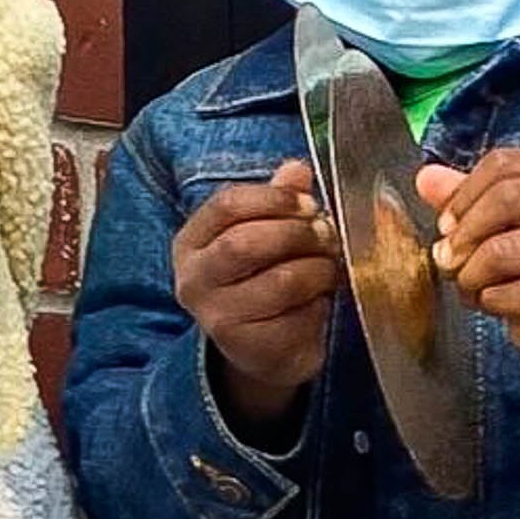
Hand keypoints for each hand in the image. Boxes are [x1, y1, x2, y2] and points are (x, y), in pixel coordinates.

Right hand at [173, 161, 339, 427]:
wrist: (261, 349)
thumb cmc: (262, 279)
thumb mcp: (263, 235)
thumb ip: (278, 200)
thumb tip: (297, 169)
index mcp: (191, 243)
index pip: (226, 205)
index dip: (274, 198)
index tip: (309, 203)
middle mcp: (195, 281)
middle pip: (247, 242)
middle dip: (297, 233)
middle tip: (326, 234)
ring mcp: (218, 318)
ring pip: (281, 281)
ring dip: (318, 269)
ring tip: (328, 267)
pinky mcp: (249, 348)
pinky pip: (298, 317)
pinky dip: (319, 305)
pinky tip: (318, 302)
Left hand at [420, 150, 519, 360]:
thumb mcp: (505, 216)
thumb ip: (466, 193)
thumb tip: (426, 178)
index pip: (502, 164)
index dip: (462, 195)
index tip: (446, 223)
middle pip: (504, 199)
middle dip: (464, 234)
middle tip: (447, 257)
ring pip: (500, 251)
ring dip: (469, 274)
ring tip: (470, 283)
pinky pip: (506, 293)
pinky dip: (487, 301)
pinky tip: (494, 301)